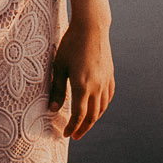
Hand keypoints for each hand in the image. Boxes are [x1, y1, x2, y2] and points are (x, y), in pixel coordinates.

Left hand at [48, 21, 114, 138]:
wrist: (91, 26)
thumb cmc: (71, 44)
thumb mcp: (59, 66)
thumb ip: (56, 89)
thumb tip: (52, 109)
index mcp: (82, 86)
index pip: (79, 115)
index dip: (73, 127)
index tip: (66, 134)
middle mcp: (97, 87)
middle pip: (92, 116)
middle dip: (83, 128)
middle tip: (75, 135)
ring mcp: (106, 81)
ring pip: (102, 108)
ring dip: (93, 119)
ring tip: (85, 124)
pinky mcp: (110, 75)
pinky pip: (109, 96)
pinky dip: (103, 106)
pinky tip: (98, 107)